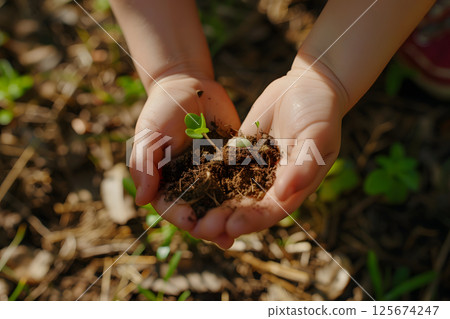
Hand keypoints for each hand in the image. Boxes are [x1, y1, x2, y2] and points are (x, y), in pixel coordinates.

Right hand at [130, 74, 239, 247]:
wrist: (189, 85)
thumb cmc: (162, 109)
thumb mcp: (149, 134)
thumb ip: (144, 165)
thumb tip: (141, 201)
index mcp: (165, 181)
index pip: (171, 206)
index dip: (181, 217)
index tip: (192, 222)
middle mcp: (189, 184)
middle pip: (198, 211)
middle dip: (208, 225)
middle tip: (221, 235)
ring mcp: (211, 175)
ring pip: (220, 203)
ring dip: (228, 218)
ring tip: (239, 230)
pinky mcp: (231, 164)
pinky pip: (239, 183)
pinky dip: (246, 195)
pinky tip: (257, 205)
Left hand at [191, 57, 347, 246]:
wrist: (306, 84)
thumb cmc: (320, 111)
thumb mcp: (317, 137)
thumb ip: (303, 166)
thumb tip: (286, 193)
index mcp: (294, 185)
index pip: (272, 210)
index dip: (252, 220)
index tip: (231, 227)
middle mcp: (273, 182)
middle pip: (247, 207)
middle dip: (225, 219)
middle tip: (202, 228)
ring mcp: (256, 167)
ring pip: (231, 191)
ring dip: (213, 203)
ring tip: (190, 213)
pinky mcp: (242, 151)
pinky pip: (222, 166)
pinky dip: (208, 176)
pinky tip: (188, 183)